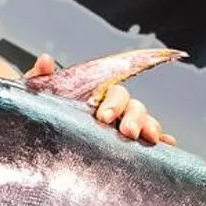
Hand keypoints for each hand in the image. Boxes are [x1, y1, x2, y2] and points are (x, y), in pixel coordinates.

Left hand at [26, 54, 172, 146]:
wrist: (37, 136)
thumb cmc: (41, 112)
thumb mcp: (38, 96)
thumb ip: (40, 78)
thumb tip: (46, 59)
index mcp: (96, 96)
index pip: (113, 93)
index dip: (113, 103)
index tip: (103, 117)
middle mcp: (113, 109)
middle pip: (133, 106)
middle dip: (133, 117)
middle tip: (127, 132)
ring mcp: (120, 126)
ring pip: (144, 120)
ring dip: (150, 126)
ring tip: (149, 138)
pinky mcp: (126, 145)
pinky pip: (147, 141)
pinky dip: (162, 142)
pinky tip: (169, 146)